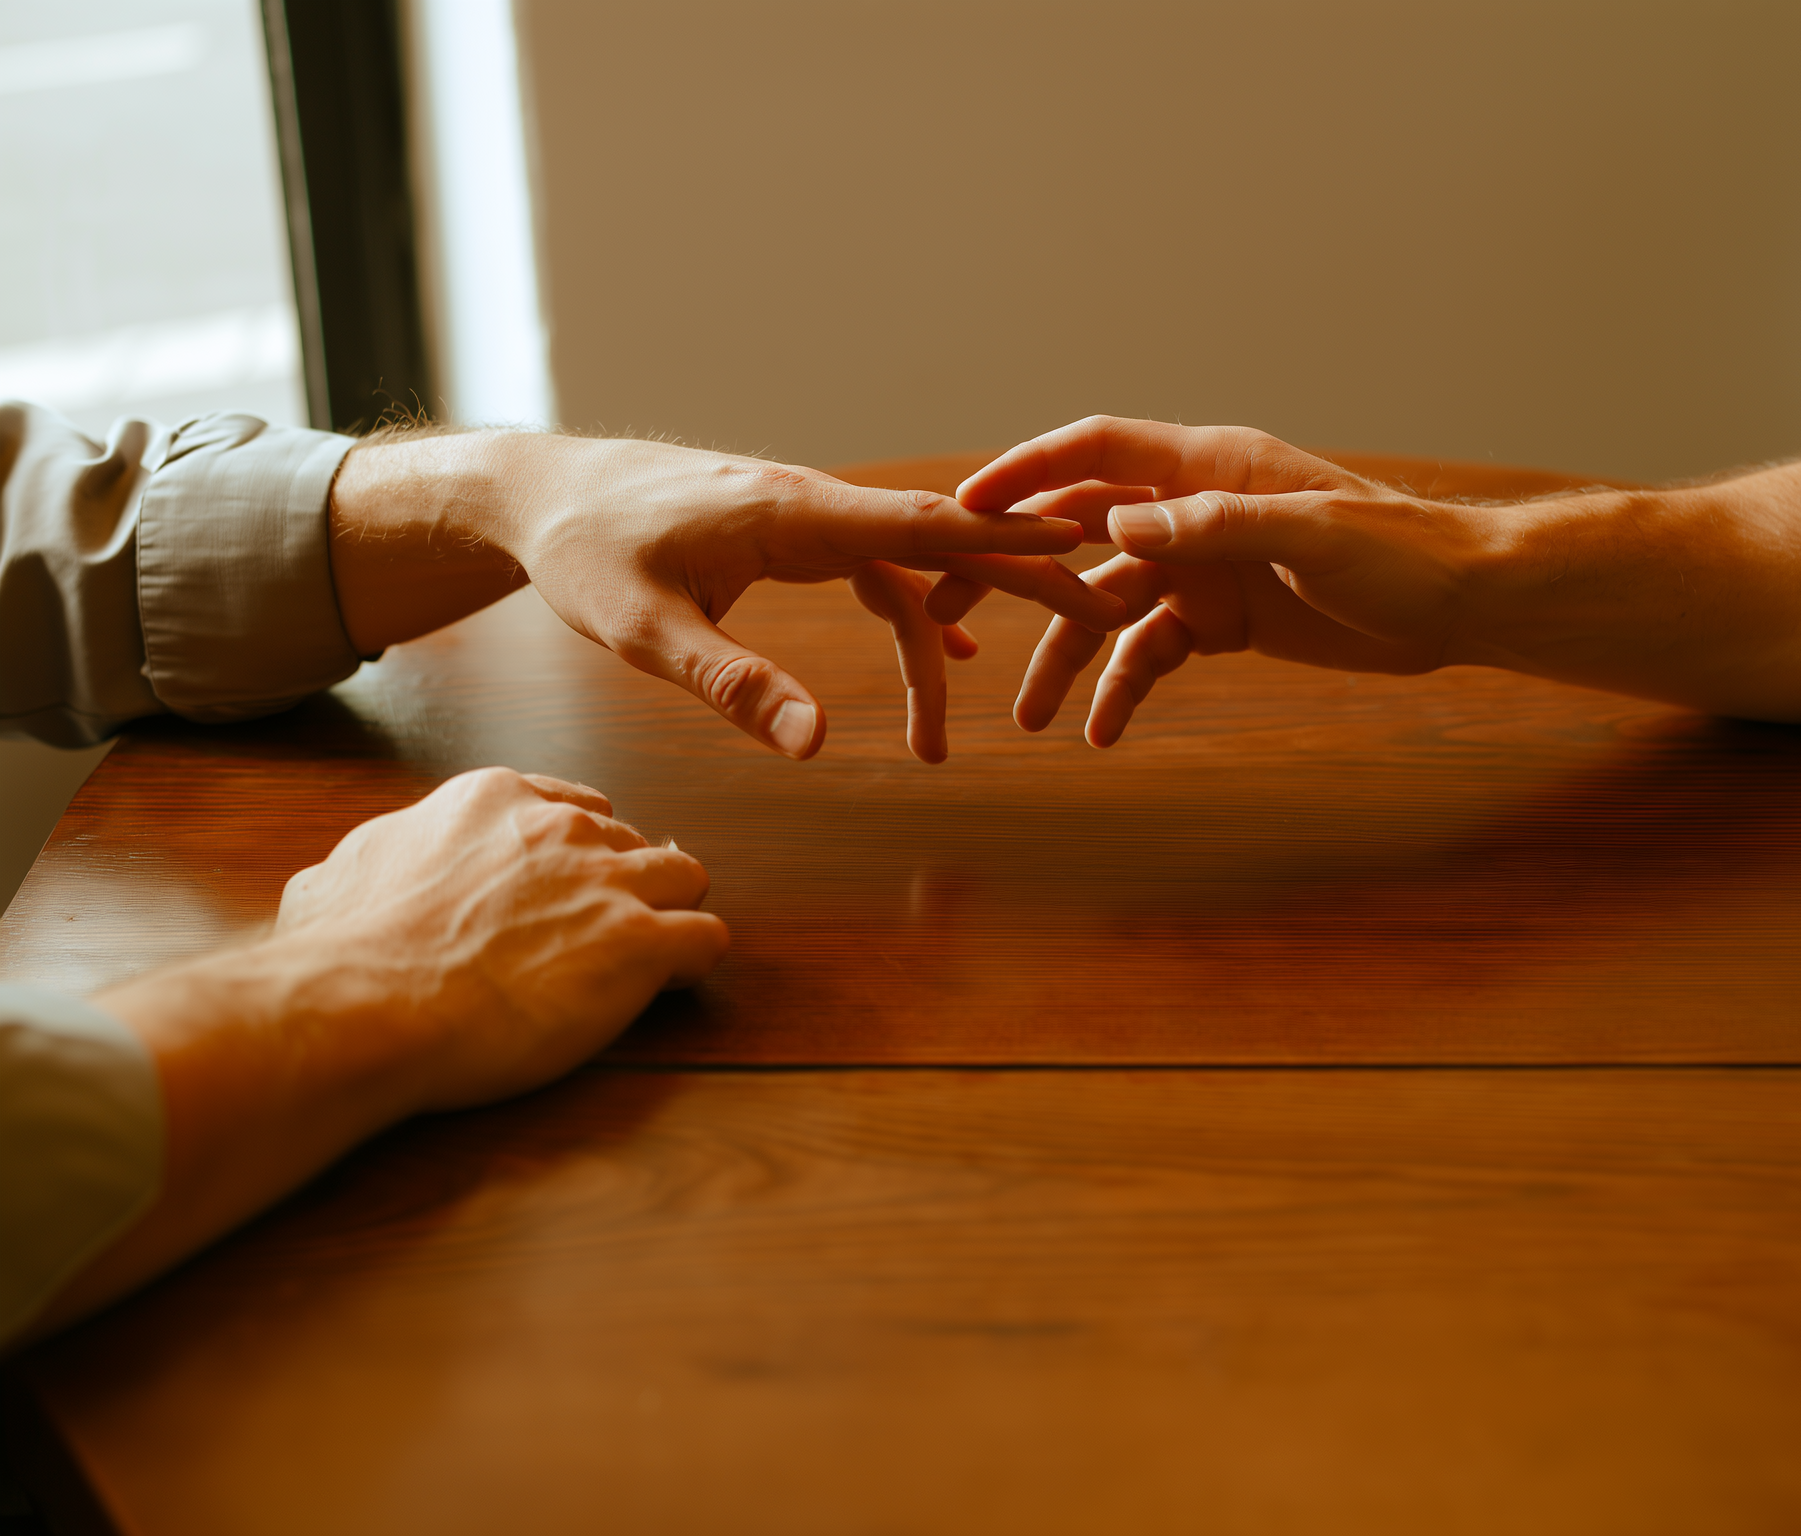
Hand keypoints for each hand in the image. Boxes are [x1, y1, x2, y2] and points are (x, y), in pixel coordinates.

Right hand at [43, 767, 724, 1339]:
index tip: (566, 893)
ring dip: (670, 915)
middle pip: (632, 843)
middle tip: (599, 937)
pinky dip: (691, 963)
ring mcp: (608, 882)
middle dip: (624, 887)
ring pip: (685, 876)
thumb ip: (364, 863)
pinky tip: (662, 988)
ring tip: (644, 961)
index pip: (575, 809)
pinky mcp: (640, 942)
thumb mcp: (338, 876)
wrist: (370, 1003)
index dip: (579, 856)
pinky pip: (706, 937)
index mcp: (494, 799)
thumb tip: (329, 881)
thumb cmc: (346, 951)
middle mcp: (561, 828)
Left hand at [330, 433, 1127, 763]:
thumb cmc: (585, 554)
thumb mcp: (646, 630)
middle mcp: (810, 507)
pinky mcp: (786, 538)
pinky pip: (870, 575)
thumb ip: (733, 683)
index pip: (919, 525)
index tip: (1079, 537)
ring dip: (946, 634)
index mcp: (790, 514)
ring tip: (969, 723)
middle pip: (939, 541)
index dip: (1003, 537)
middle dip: (1020, 575)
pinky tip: (944, 658)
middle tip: (1101, 602)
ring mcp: (802, 520)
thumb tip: (817, 747)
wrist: (539, 498)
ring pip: (904, 572)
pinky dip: (910, 617)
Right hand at [942, 416, 1485, 744]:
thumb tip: (1115, 523)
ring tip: (1025, 719)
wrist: (1456, 603)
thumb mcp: (1312, 534)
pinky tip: (1101, 734)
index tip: (963, 506)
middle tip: (946, 612)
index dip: (1024, 473)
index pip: (1095, 452)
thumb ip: (1216, 525)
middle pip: (1077, 530)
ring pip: (1106, 608)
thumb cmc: (1399, 551)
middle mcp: (1191, 511)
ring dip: (1065, 657)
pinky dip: (1124, 691)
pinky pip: (1152, 654)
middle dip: (1014, 571)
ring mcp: (1201, 567)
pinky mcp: (1220, 619)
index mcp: (1208, 468)